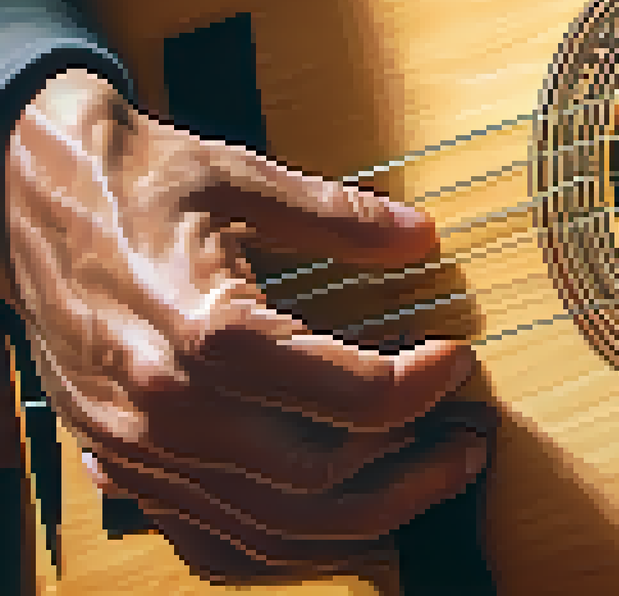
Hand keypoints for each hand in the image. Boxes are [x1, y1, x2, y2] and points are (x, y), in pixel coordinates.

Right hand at [4, 69, 490, 578]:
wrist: (17, 195)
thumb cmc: (131, 179)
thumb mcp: (237, 176)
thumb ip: (336, 215)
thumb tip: (421, 239)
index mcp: (202, 331)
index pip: (345, 396)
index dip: (421, 387)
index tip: (459, 361)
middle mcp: (167, 408)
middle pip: (317, 481)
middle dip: (413, 468)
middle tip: (467, 440)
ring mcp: (139, 450)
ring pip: (272, 529)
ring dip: (365, 518)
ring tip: (428, 480)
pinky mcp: (122, 465)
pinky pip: (213, 542)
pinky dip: (286, 546)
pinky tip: (341, 515)